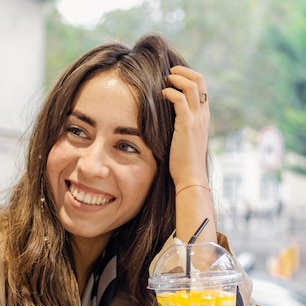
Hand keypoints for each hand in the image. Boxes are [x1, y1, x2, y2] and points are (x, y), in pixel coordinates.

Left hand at [162, 66, 210, 188]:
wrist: (191, 176)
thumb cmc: (184, 161)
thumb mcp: (185, 139)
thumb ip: (181, 126)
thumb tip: (168, 119)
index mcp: (204, 117)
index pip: (202, 87)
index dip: (189, 76)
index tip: (174, 75)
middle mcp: (203, 115)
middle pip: (200, 81)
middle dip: (184, 71)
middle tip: (169, 71)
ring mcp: (196, 119)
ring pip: (192, 86)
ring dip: (177, 78)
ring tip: (165, 78)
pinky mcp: (187, 125)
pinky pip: (180, 100)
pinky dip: (171, 92)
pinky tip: (161, 94)